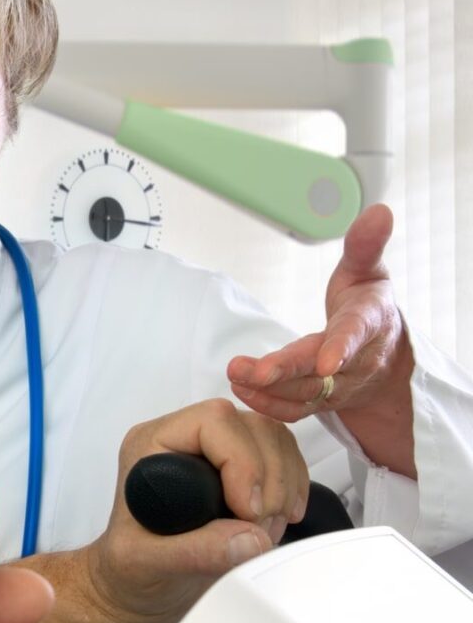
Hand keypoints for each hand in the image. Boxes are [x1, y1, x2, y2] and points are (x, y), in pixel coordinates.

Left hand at [86, 399, 307, 622]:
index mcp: (151, 445)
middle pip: (252, 427)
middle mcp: (185, 440)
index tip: (248, 511)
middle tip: (259, 527)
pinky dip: (292, 490)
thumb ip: (194, 552)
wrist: (140, 586)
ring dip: (283, 487)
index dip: (242, 461)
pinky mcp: (241, 470)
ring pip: (274, 440)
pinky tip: (276, 521)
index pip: (213, 422)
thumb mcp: (145, 563)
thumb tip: (250, 539)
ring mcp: (216, 452)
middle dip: (269, 480)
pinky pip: (284, 459)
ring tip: (264, 529)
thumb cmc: (129, 567)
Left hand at [227, 204, 412, 430]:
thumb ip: (365, 246)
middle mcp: (355, 362)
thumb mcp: (369, 272)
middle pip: (321, 372)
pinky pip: (296, 410)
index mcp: (369, 324)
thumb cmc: (368, 308)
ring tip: (235, 374)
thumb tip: (378, 211)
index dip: (341, 348)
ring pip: (305, 395)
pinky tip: (242, 390)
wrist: (387, 358)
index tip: (325, 361)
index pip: (356, 334)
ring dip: (268, 389)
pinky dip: (269, 405)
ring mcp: (337, 386)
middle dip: (286, 373)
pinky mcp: (319, 401)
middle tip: (253, 371)